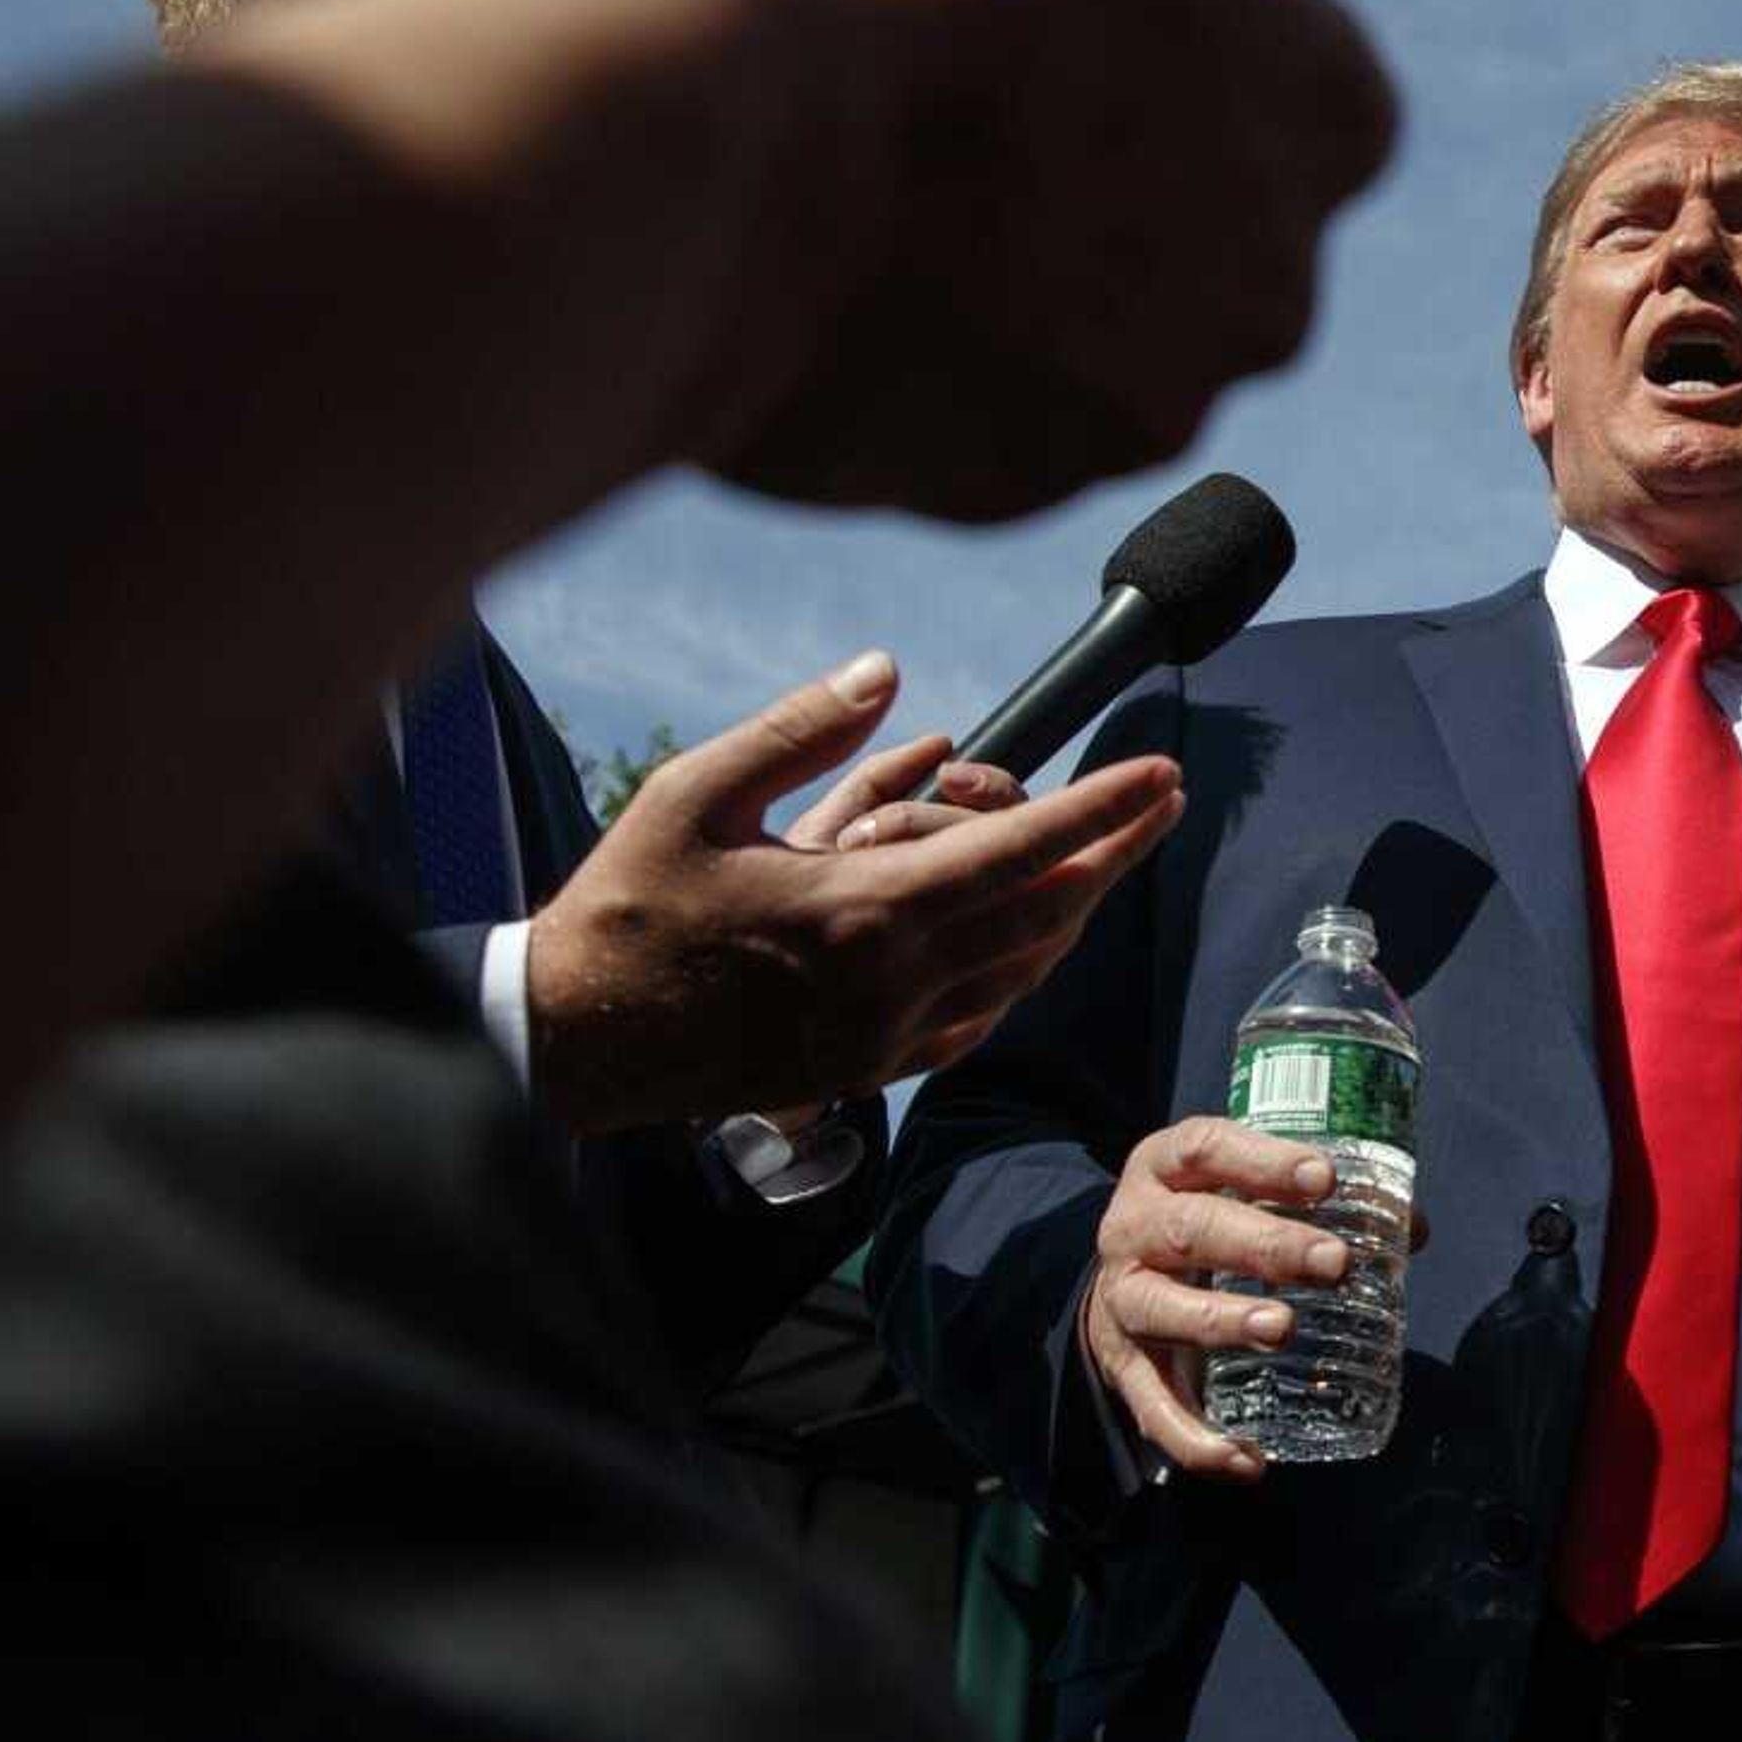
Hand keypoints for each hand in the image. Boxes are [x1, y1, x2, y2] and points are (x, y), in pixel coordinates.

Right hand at [528, 649, 1179, 1131]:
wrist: (577, 1039)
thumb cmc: (629, 905)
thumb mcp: (699, 792)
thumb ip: (803, 730)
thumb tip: (888, 672)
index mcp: (861, 909)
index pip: (1019, 851)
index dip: (1102, 809)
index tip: (1161, 773)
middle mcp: (892, 981)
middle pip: (1046, 913)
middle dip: (1114, 854)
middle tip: (1164, 804)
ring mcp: (886, 1035)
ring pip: (1021, 970)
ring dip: (1072, 910)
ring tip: (1106, 856)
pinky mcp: (868, 1069)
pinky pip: (976, 1016)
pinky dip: (1014, 967)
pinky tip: (1025, 933)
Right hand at [699, 0, 1398, 518]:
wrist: (699, 107)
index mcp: (1324, 109)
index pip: (1324, 108)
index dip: (1212, 68)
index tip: (1109, 39)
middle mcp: (1270, 286)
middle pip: (1218, 250)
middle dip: (1121, 201)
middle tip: (976, 118)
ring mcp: (1139, 405)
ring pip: (1097, 350)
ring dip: (1019, 294)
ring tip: (881, 190)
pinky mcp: (1004, 490)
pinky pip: (977, 423)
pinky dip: (919, 367)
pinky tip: (831, 278)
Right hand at [1078, 1117, 1350, 1481]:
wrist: (1121, 1278)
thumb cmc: (1208, 1222)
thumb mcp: (1244, 1194)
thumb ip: (1319, 1205)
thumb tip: (1412, 1231)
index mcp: (1165, 1169)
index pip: (1207, 1149)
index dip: (1264, 1161)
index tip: (1325, 1179)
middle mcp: (1132, 1228)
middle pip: (1192, 1229)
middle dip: (1264, 1245)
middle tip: (1333, 1264)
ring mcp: (1122, 1298)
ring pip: (1161, 1309)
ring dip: (1223, 1322)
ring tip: (1282, 1330)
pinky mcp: (1122, 1366)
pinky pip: (1152, 1407)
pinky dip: (1196, 1438)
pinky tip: (1246, 1460)